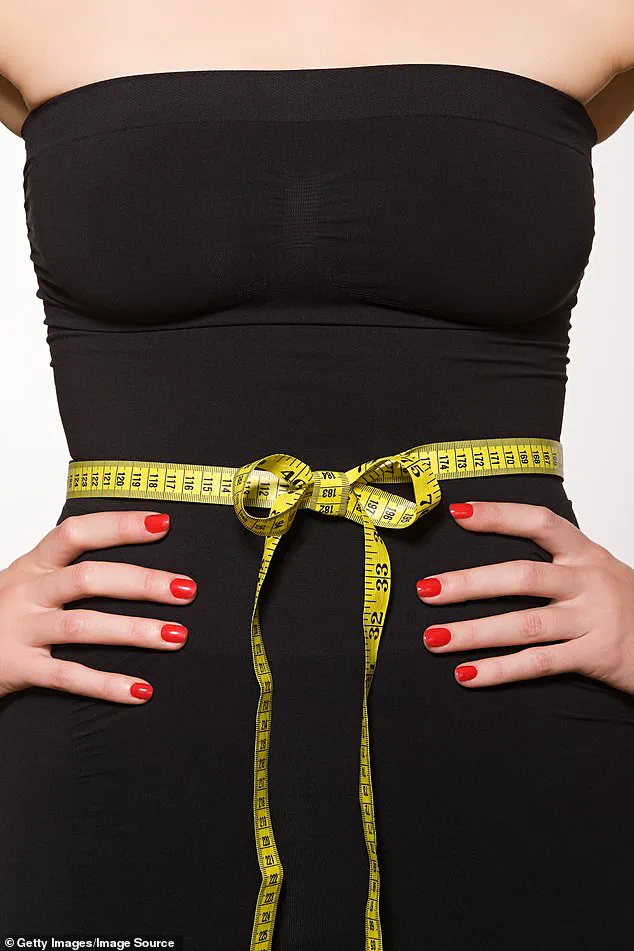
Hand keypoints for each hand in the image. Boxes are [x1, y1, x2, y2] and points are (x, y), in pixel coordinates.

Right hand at [0, 511, 196, 703]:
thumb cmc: (5, 613)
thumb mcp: (31, 581)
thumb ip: (73, 570)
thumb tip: (142, 568)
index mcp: (34, 564)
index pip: (77, 533)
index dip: (119, 526)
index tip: (162, 524)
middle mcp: (27, 592)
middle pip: (88, 579)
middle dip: (142, 582)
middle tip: (186, 589)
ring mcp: (22, 630)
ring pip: (82, 627)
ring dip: (134, 630)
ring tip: (176, 636)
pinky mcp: (19, 668)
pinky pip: (67, 677)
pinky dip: (106, 685)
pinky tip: (140, 690)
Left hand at [416, 500, 633, 694]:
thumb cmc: (624, 605)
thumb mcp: (595, 571)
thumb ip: (553, 562)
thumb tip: (487, 565)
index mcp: (586, 553)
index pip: (539, 523)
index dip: (499, 515)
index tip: (458, 513)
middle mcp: (588, 582)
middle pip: (522, 577)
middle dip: (469, 584)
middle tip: (427, 590)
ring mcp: (592, 619)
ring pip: (523, 624)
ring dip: (473, 632)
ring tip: (435, 638)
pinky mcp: (594, 656)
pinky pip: (539, 663)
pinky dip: (500, 670)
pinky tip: (467, 673)